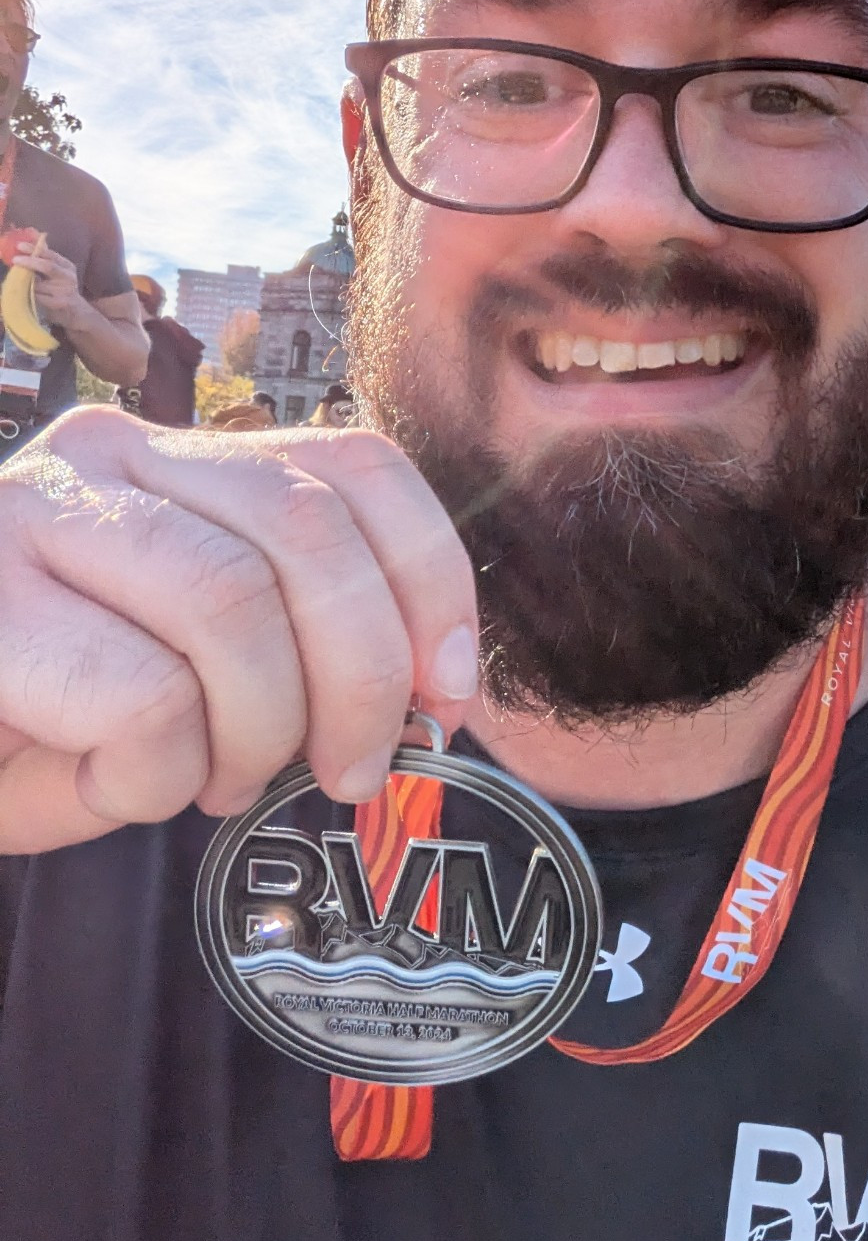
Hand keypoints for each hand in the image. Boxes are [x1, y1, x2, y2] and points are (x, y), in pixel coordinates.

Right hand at [0, 409, 479, 853]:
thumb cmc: (45, 719)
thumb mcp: (196, 672)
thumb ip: (305, 651)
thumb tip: (435, 691)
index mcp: (185, 460)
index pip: (358, 467)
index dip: (432, 580)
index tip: (452, 692)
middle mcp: (112, 456)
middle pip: (311, 535)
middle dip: (362, 678)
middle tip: (343, 774)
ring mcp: (32, 513)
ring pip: (232, 606)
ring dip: (253, 733)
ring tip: (206, 782)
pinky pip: (139, 695)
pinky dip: (157, 776)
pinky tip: (113, 785)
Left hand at [12, 241, 85, 329]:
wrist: (77, 313)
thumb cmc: (63, 290)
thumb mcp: (58, 272)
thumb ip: (47, 257)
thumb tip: (36, 235)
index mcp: (67, 266)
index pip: (50, 255)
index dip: (34, 249)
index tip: (19, 246)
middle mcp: (69, 277)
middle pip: (48, 266)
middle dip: (30, 262)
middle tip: (15, 259)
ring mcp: (66, 291)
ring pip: (39, 284)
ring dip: (25, 282)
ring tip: (17, 280)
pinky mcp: (60, 304)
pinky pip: (38, 297)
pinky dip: (29, 295)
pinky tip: (26, 294)